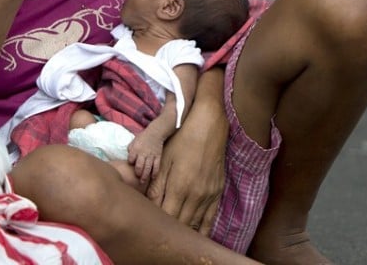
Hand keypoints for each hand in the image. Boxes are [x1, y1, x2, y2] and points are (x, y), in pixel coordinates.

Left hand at [126, 127, 166, 187]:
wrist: (155, 133)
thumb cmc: (143, 137)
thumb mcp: (133, 141)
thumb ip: (130, 149)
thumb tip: (129, 158)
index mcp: (135, 149)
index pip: (131, 159)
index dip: (131, 163)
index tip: (131, 166)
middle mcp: (143, 153)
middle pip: (139, 166)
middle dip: (138, 173)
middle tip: (137, 178)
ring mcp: (151, 156)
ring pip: (148, 168)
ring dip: (145, 176)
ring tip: (142, 182)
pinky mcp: (158, 157)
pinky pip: (156, 166)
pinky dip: (154, 173)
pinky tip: (152, 177)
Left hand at [147, 94, 227, 234]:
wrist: (208, 128)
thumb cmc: (182, 141)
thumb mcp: (164, 160)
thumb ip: (157, 185)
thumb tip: (148, 205)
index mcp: (180, 187)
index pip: (166, 216)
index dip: (157, 223)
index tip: (148, 225)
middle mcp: (196, 196)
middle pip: (181, 223)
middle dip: (169, 230)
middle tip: (157, 233)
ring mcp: (209, 196)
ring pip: (195, 224)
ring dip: (184, 231)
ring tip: (173, 237)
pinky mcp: (217, 194)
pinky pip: (211, 219)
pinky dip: (203, 230)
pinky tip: (196, 237)